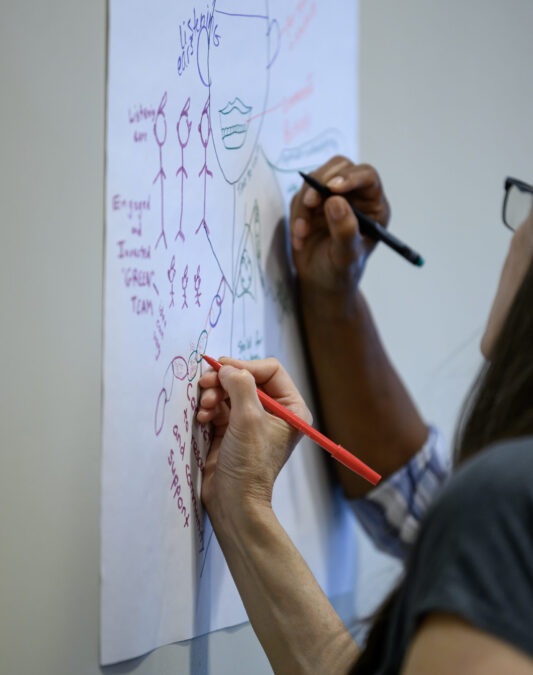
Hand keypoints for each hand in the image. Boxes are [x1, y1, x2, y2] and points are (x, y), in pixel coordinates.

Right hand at [197, 357, 311, 517]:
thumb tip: (227, 368)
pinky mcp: (232, 429)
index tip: (224, 370)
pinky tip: (203, 416)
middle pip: (246, 378)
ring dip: (214, 394)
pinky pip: (219, 406)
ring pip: (229, 390)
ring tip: (205, 407)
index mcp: (291, 408)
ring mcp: (252, 421)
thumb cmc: (250, 465)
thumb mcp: (248, 419)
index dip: (246, 366)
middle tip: (205, 383)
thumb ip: (241, 386)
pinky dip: (209, 407)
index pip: (270, 370)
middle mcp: (273, 412)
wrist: (233, 502)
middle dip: (224, 380)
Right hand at [290, 157, 390, 294]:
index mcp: (373, 206)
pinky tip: (299, 239)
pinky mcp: (313, 203)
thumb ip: (345, 230)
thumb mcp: (346, 256)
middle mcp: (355, 196)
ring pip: (315, 179)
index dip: (351, 177)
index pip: (367, 177)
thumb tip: (336, 201)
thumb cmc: (340, 272)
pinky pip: (300, 196)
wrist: (321, 282)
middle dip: (321, 181)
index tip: (332, 187)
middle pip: (340, 166)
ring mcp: (332, 197)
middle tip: (309, 202)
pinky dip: (296, 215)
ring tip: (301, 233)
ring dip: (304, 205)